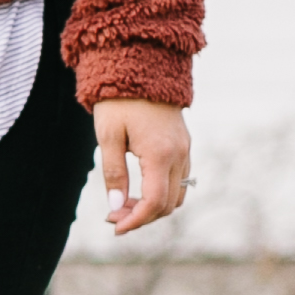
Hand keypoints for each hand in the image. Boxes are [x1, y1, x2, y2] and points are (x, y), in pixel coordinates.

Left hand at [91, 97, 189, 234]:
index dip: (135, 221)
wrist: (142, 66)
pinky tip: (138, 191)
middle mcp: (179, 155)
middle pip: (168, 204)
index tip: (115, 228)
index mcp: (161, 154)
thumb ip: (113, 174)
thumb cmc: (119, 100)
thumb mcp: (108, 136)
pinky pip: (180, 180)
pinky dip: (162, 193)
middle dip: (142, 217)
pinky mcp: (184, 145)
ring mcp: (185, 150)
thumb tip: (116, 207)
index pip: (154, 202)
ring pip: (177, 195)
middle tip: (112, 216)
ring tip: (123, 206)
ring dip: (153, 207)